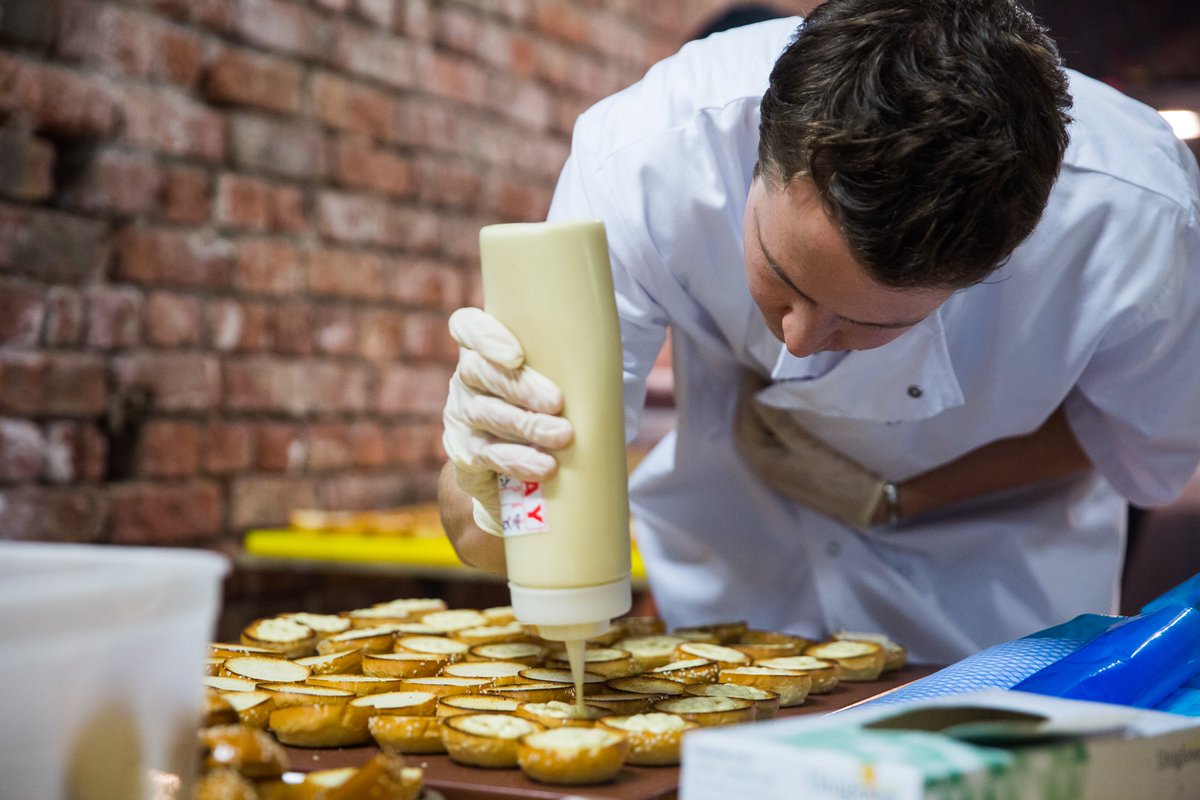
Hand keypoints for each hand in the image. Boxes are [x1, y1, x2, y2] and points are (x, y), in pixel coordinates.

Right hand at [442, 308, 573, 534]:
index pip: (467, 327)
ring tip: (562, 436)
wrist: (535, 461)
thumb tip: (611, 356)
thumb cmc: (557, 405)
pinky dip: (518, 460)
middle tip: (557, 402)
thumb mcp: (564, 375)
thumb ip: (572, 360)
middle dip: (520, 387)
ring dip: (525, 425)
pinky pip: (486, 454)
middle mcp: (467, 378)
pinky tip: (544, 466)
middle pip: (479, 372)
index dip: (484, 336)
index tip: (517, 355)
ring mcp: (461, 415)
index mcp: (484, 348)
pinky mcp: (465, 453)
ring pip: (484, 413)